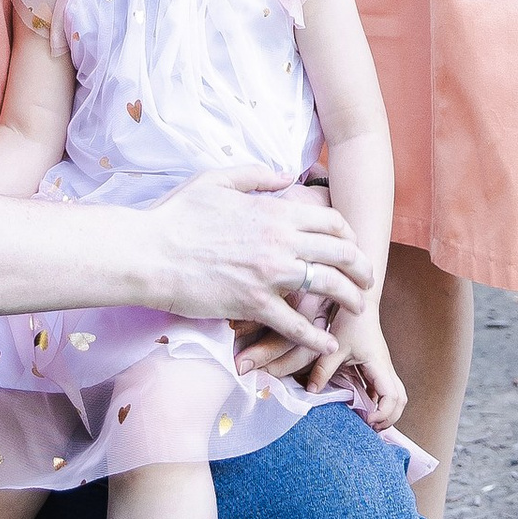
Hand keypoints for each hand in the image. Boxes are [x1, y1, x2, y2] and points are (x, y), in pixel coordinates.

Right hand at [146, 172, 373, 352]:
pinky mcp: (253, 304)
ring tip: (357, 309)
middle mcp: (279, 241)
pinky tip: (329, 344)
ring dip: (349, 299)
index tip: (352, 246)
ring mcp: (269, 274)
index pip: (331, 221)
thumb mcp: (217, 180)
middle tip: (367, 280)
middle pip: (340, 253)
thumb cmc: (178, 215)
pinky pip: (295, 324)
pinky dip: (317, 337)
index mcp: (274, 211)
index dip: (349, 235)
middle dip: (362, 268)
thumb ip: (256, 174)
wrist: (150, 252)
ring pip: (327, 286)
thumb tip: (286, 174)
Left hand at [302, 302, 406, 427]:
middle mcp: (386, 368)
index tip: (367, 420)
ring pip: (398, 395)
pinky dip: (381, 402)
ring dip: (387, 411)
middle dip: (389, 418)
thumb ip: (322, 369)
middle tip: (370, 427)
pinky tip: (366, 408)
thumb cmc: (351, 321)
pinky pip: (387, 389)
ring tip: (369, 421)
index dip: (383, 413)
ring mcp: (384, 368)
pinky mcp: (378, 366)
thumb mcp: (334, 347)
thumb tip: (311, 391)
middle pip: (401, 400)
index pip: (392, 397)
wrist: (361, 301)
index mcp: (379, 365)